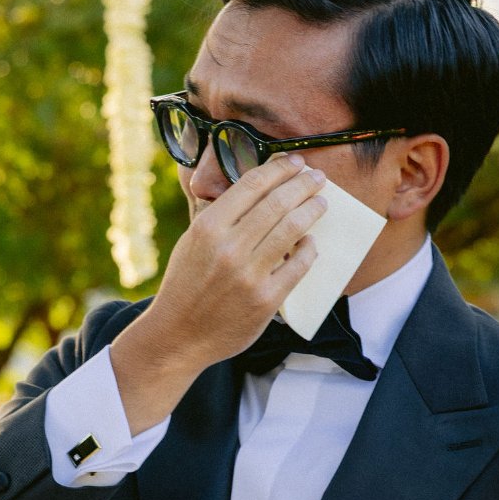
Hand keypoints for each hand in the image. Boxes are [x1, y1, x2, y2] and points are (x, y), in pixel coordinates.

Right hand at [110, 157, 327, 428]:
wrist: (177, 336)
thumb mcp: (192, 241)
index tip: (296, 163)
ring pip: (293, 230)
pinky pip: (298, 265)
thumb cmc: (186, 285)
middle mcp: (229, 248)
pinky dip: (308, 250)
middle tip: (318, 179)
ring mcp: (249, 275)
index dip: (280, 169)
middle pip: (278, 203)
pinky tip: (309, 243)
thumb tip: (259, 189)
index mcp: (208, 227)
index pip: (253, 185)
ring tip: (321, 204)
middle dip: (304, 185)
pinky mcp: (266, 300)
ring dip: (312, 211)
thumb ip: (221, 216)